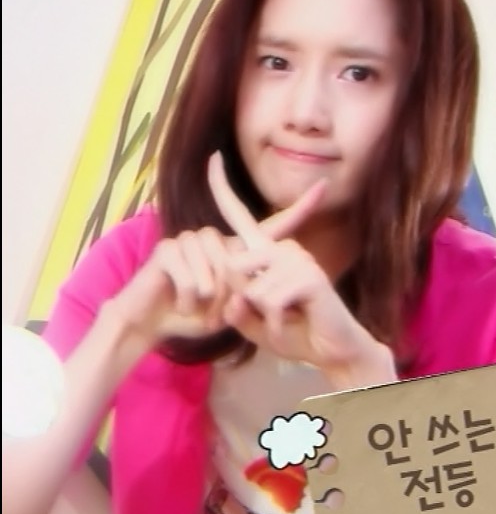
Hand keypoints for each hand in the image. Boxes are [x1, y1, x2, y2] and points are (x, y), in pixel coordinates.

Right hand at [110, 154, 325, 346]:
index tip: (324, 189)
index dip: (299, 209)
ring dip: (208, 297)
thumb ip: (249, 294)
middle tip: (212, 310)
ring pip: (215, 266)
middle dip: (228, 293)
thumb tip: (261, 284)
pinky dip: (189, 296)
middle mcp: (215, 237)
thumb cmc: (193, 315)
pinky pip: (190, 273)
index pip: (271, 226)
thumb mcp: (229, 308)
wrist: (152, 324)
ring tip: (196, 305)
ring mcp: (189, 239)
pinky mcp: (168, 248)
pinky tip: (180, 301)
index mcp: (234, 249)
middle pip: (238, 260)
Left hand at [208, 155, 396, 388]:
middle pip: (233, 267)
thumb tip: (235, 296)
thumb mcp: (254, 324)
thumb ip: (236, 310)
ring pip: (251, 289)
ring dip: (263, 316)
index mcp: (268, 253)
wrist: (333, 350)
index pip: (240, 217)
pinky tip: (293, 323)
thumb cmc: (294, 333)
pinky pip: (270, 301)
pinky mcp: (309, 277)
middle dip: (243, 301)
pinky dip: (276, 324)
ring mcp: (299, 260)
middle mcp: (283, 249)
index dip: (222, 189)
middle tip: (274, 314)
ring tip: (288, 317)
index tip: (212, 158)